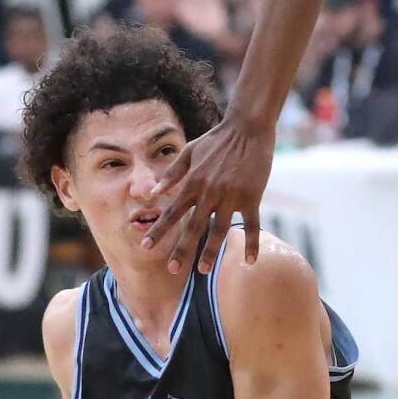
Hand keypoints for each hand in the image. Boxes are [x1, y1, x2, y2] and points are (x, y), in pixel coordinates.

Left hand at [142, 114, 275, 274]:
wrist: (247, 128)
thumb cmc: (217, 140)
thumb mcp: (189, 152)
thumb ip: (171, 174)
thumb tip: (152, 194)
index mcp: (192, 183)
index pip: (171, 211)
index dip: (158, 230)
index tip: (145, 246)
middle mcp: (209, 192)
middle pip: (193, 226)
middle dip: (181, 249)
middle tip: (172, 270)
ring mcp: (231, 196)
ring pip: (219, 230)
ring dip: (210, 251)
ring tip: (202, 270)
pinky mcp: (251, 197)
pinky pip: (252, 225)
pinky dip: (252, 244)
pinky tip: (250, 262)